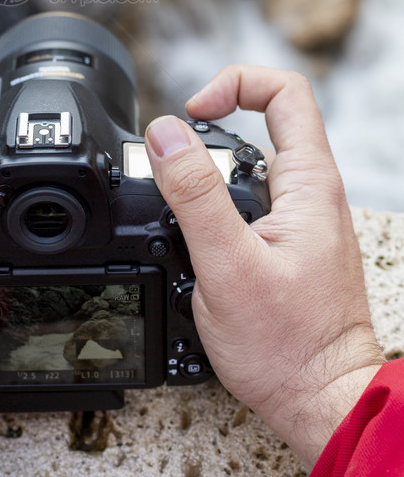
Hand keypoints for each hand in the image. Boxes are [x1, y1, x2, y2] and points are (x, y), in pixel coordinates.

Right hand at [144, 66, 383, 468]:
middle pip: (260, 125)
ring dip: (208, 179)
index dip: (233, 84)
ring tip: (182, 215)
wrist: (321, 401)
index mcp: (309, 183)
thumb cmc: (289, 347)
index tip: (193, 112)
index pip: (284, 92)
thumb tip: (165, 134)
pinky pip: (249, 203)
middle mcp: (311, 193)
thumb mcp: (228, 264)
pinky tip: (198, 244)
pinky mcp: (289, 243)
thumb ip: (195, 195)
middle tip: (175, 169)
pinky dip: (216, 210)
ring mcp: (301, 219)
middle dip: (208, 137)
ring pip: (250, 168)